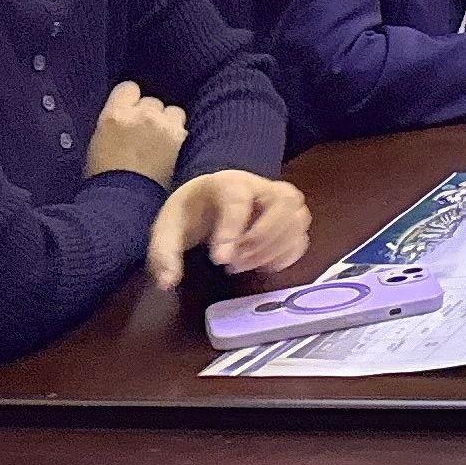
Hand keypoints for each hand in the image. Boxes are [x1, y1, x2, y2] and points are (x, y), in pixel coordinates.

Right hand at [85, 78, 188, 187]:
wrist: (122, 202)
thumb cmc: (102, 178)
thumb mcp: (98, 142)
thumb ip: (113, 123)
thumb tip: (122, 117)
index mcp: (113, 115)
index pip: (128, 88)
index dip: (129, 100)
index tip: (129, 113)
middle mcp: (140, 114)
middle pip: (151, 100)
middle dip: (148, 114)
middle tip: (143, 134)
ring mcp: (162, 125)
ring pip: (170, 110)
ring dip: (166, 121)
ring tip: (159, 140)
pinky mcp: (178, 137)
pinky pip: (181, 123)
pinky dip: (177, 132)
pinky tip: (170, 146)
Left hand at [148, 168, 310, 290]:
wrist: (210, 197)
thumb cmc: (192, 212)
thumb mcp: (167, 228)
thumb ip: (164, 253)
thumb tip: (167, 281)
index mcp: (228, 183)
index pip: (238, 200)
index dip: (231, 229)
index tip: (219, 260)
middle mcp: (263, 186)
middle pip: (282, 203)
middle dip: (261, 238)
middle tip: (233, 262)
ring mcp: (282, 201)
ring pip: (297, 219)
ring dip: (274, 249)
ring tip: (243, 264)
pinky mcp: (292, 219)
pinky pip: (301, 237)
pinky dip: (287, 255)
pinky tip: (263, 264)